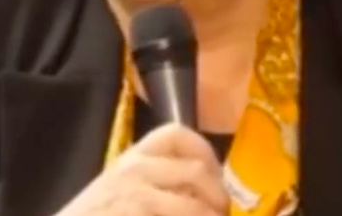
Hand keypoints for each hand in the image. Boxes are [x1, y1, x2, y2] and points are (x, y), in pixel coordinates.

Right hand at [53, 123, 227, 215]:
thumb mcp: (121, 189)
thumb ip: (158, 181)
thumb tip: (208, 191)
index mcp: (131, 157)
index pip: (176, 134)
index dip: (206, 153)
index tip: (215, 177)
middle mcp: (133, 170)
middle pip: (195, 170)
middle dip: (218, 195)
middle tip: (220, 213)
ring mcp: (134, 198)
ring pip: (194, 207)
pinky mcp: (135, 215)